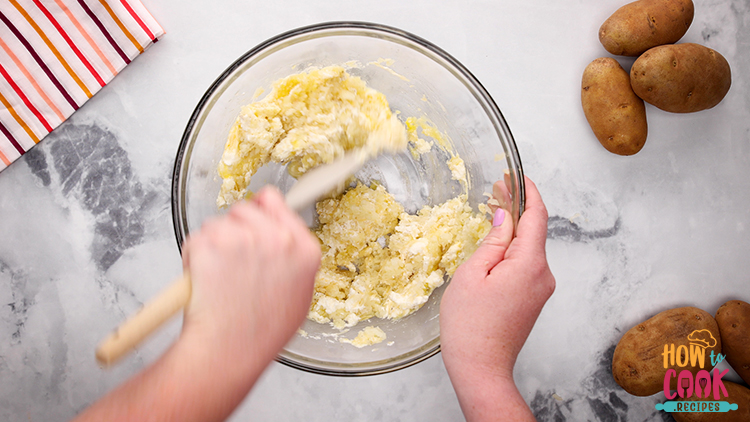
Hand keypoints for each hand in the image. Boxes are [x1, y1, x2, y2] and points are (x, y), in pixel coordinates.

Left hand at [74, 188, 320, 421]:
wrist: (228, 352)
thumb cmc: (261, 332)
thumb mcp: (299, 294)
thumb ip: (294, 258)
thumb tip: (283, 235)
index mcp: (303, 249)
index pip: (275, 201)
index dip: (259, 213)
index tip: (251, 222)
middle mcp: (277, 238)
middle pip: (244, 208)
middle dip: (234, 228)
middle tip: (232, 262)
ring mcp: (243, 238)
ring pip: (217, 223)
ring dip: (214, 243)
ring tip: (220, 277)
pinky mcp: (211, 244)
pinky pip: (196, 238)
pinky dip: (194, 256)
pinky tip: (205, 280)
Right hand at [440, 176, 554, 420]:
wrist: (481, 368)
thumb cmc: (470, 326)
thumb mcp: (473, 274)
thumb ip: (493, 241)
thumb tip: (504, 218)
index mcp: (530, 264)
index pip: (537, 215)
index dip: (527, 190)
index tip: (515, 174)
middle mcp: (543, 274)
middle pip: (535, 230)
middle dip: (517, 206)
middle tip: (496, 187)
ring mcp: (541, 288)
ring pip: (529, 247)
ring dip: (514, 227)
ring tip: (492, 210)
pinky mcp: (533, 298)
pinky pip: (526, 263)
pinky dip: (513, 248)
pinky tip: (496, 242)